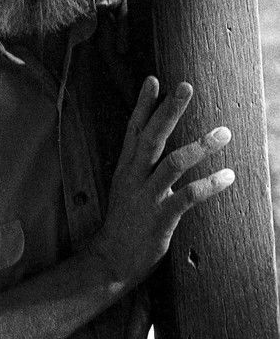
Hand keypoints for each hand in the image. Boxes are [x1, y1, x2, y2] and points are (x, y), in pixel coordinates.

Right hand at [91, 76, 234, 287]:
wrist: (111, 259)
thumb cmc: (124, 221)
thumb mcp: (125, 187)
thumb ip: (138, 164)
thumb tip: (153, 142)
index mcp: (125, 167)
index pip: (133, 129)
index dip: (143, 104)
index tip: (153, 79)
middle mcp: (133, 177)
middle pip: (152, 137)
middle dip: (169, 110)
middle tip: (186, 87)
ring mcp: (147, 196)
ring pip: (173, 163)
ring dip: (200, 146)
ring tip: (224, 132)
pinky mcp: (161, 217)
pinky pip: (188, 196)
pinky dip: (210, 184)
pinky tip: (228, 176)